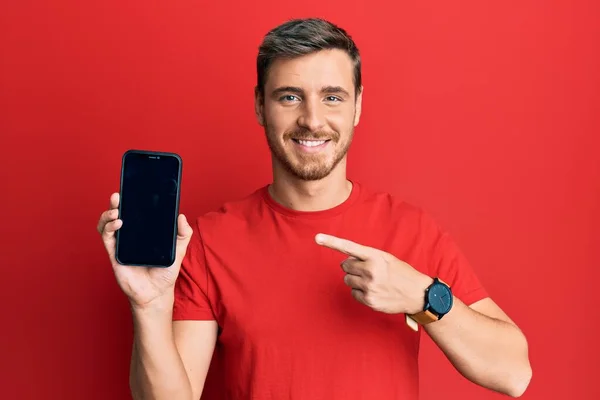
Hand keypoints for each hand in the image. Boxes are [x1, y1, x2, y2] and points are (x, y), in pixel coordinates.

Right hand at [96, 193, 192, 309]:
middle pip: (119, 213)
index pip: (136, 211)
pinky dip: (109, 227)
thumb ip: (183, 233)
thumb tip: (181, 216)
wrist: (156, 293)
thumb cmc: (166, 272)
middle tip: (120, 194)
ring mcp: (121, 243)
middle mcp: (131, 234)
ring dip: (109, 213)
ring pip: (108, 222)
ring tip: (117, 209)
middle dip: (117, 202)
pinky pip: (107, 237)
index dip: (132, 199)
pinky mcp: (114, 253)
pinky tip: (118, 222)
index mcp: (144, 231)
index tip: (134, 188)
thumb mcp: (179, 249)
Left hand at [315, 233, 432, 314]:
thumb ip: (366, 257)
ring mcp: (368, 286)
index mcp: (375, 256)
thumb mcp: (386, 259)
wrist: (418, 294)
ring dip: (355, 280)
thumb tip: (347, 259)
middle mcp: (370, 270)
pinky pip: (353, 293)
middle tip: (366, 270)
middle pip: (345, 266)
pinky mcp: (369, 300)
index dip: (331, 242)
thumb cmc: (401, 273)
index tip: (317, 238)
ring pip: (347, 280)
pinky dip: (360, 292)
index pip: (349, 247)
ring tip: (372, 281)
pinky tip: (373, 291)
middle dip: (352, 267)